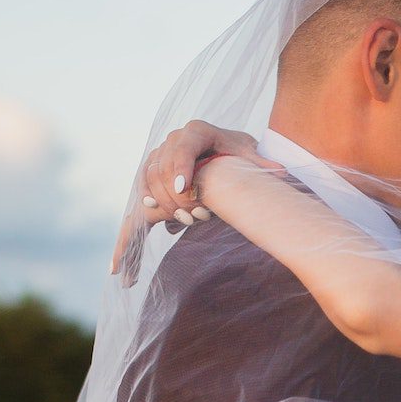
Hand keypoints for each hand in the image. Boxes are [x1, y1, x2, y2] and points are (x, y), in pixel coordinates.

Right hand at [111, 121, 265, 281]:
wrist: (222, 150)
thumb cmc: (237, 152)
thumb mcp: (249, 155)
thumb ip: (260, 165)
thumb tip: (280, 172)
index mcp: (195, 132)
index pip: (183, 147)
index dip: (181, 167)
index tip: (183, 187)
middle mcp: (169, 144)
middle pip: (163, 172)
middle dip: (177, 199)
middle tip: (197, 219)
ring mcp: (155, 164)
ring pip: (147, 190)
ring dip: (162, 211)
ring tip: (188, 223)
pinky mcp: (149, 187)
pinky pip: (135, 213)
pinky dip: (128, 240)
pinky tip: (120, 269)